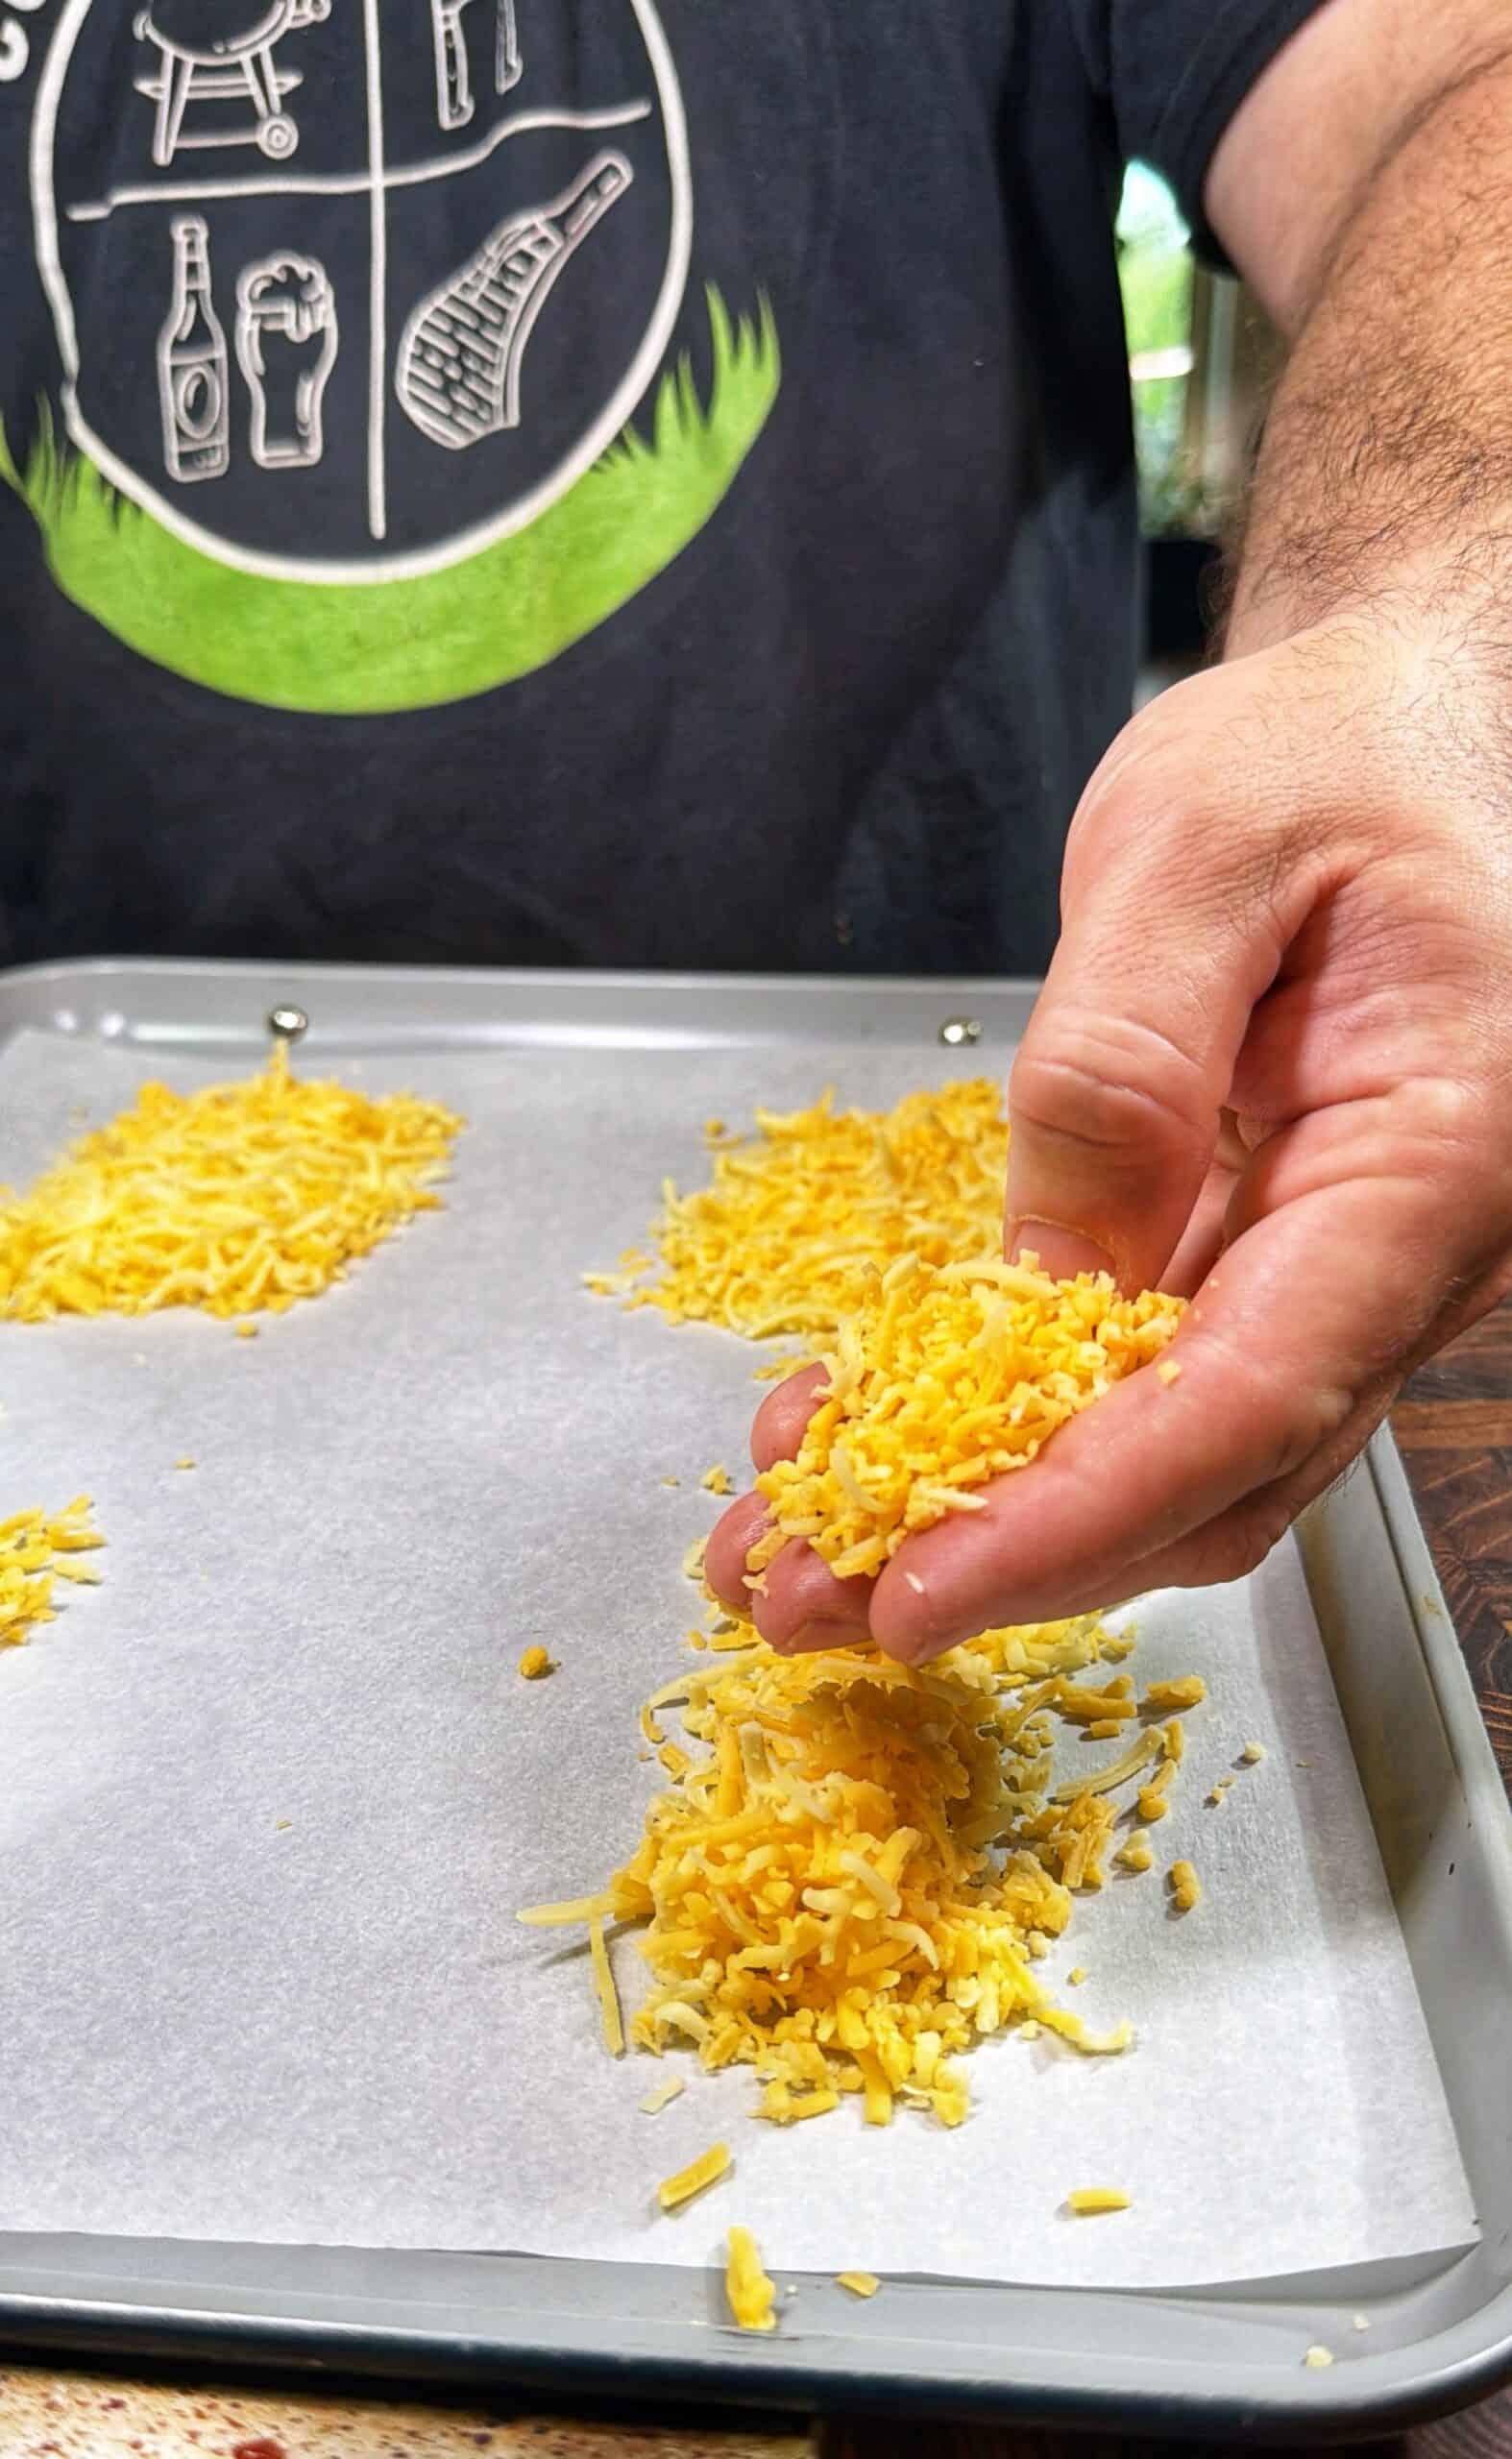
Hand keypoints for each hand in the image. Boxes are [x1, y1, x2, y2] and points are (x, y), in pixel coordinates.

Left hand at [708, 604, 1511, 1658]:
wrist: (1385, 736)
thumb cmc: (1326, 760)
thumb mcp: (1200, 854)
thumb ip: (1124, 1063)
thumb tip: (1048, 1275)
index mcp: (1438, 1159)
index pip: (1251, 1399)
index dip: (1078, 1518)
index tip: (918, 1588)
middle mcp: (1403, 1255)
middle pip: (1206, 1476)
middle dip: (999, 1560)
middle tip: (801, 1594)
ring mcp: (1334, 1273)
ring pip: (1165, 1460)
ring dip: (983, 1521)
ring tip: (795, 1545)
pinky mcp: (1259, 1262)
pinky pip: (1137, 1383)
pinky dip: (1002, 1430)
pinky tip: (867, 1436)